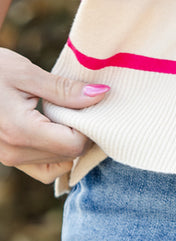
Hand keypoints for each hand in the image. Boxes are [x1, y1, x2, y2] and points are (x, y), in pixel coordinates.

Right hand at [0, 48, 109, 183]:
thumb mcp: (28, 74)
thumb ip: (64, 90)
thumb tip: (101, 95)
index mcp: (20, 131)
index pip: (73, 146)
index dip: (90, 127)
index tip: (92, 103)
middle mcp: (13, 153)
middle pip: (67, 157)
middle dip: (82, 133)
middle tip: (81, 105)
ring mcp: (8, 158)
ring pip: (56, 166)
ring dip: (69, 144)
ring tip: (67, 113)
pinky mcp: (8, 156)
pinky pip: (41, 165)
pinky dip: (55, 150)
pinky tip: (57, 124)